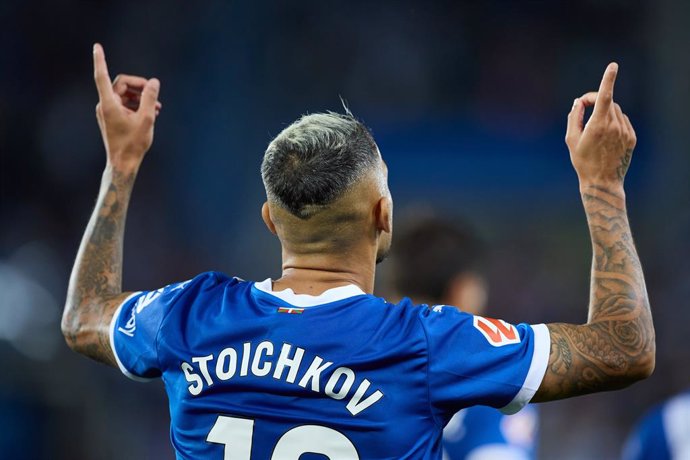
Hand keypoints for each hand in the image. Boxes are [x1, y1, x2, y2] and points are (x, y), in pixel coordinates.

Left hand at [93, 43, 161, 170]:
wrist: (124, 163)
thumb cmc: (133, 143)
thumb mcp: (146, 119)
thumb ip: (149, 98)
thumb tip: (154, 82)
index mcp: (109, 104)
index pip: (102, 76)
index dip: (100, 60)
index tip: (97, 46)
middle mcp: (105, 105)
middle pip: (121, 84)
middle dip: (139, 85)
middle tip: (155, 93)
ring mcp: (108, 112)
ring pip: (125, 95)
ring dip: (141, 97)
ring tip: (157, 106)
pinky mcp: (112, 118)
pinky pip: (125, 104)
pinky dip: (137, 105)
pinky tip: (151, 112)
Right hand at [565, 63, 636, 188]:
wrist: (602, 181)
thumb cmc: (583, 161)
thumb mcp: (571, 140)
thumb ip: (574, 117)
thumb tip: (579, 102)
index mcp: (598, 126)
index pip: (605, 97)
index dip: (608, 79)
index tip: (613, 66)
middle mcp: (614, 126)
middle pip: (608, 102)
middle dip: (596, 101)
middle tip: (582, 107)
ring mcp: (625, 132)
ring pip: (616, 111)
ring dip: (605, 112)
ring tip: (594, 129)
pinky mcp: (631, 137)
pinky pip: (623, 121)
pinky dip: (614, 122)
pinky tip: (606, 137)